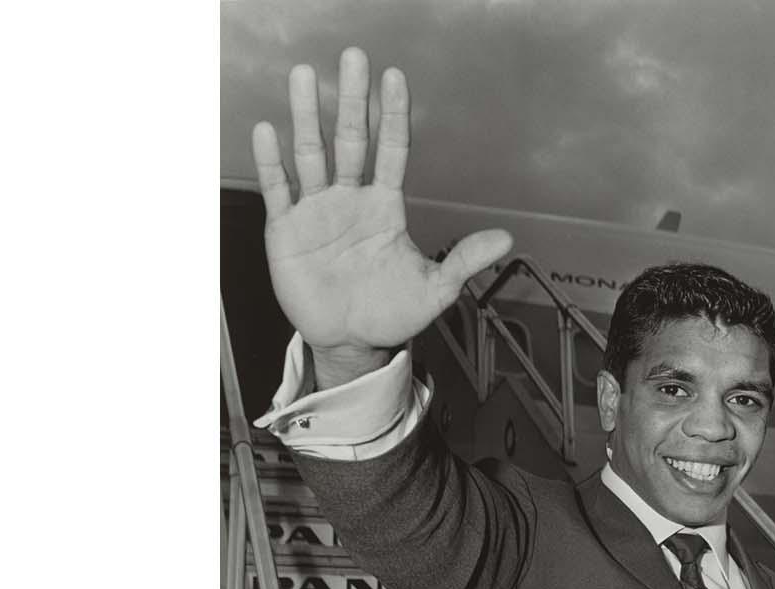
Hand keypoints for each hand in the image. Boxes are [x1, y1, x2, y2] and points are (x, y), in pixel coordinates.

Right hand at [251, 47, 512, 385]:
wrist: (351, 343)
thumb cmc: (391, 313)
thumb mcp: (435, 289)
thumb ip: (465, 260)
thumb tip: (506, 239)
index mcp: (384, 206)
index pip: (391, 149)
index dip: (392, 115)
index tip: (394, 78)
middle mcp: (350, 199)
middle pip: (351, 139)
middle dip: (352, 99)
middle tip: (353, 58)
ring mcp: (317, 210)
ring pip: (312, 153)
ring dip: (307, 115)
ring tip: (304, 77)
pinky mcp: (287, 230)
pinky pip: (280, 189)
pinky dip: (273, 161)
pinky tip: (269, 131)